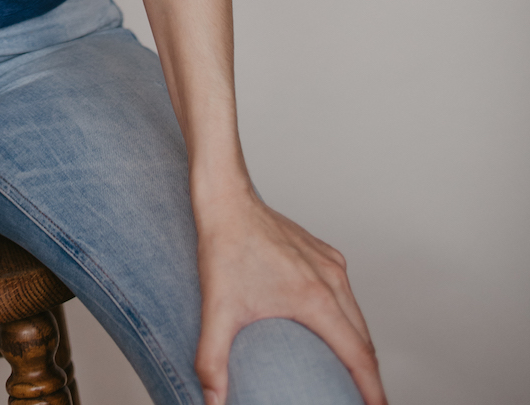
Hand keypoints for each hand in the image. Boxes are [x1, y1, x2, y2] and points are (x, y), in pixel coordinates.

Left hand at [193, 188, 385, 404]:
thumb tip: (212, 400)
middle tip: (362, 403)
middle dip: (369, 377)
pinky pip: (346, 294)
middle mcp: (332, 280)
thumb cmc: (223, 249)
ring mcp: (331, 264)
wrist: (226, 200)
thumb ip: (212, 359)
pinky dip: (348, 319)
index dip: (373, 392)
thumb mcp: (216, 309)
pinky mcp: (324, 253)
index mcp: (317, 299)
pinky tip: (333, 331)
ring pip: (357, 317)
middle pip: (364, 341)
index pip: (359, 357)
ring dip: (360, 348)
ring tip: (352, 377)